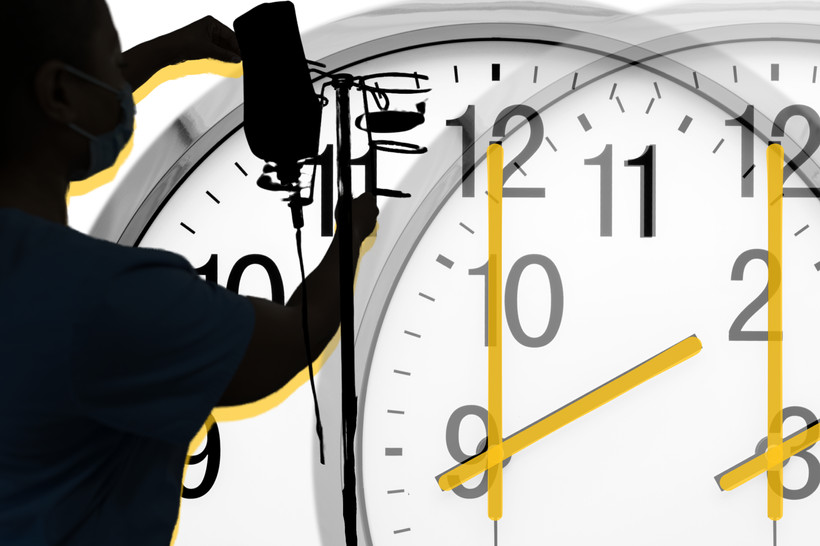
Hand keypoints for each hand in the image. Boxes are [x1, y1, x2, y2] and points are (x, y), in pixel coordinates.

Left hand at [121, 16, 241, 91]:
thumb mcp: (208, 49)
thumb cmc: (183, 43)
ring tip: (235, 62)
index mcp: (211, 22)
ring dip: (227, 54)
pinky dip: (221, 56)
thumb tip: (237, 59)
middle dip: (233, 50)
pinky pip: (216, 50)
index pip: (230, 35)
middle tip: (241, 60)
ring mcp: (205, 36)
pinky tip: (227, 61)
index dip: (237, 46)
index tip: (243, 56)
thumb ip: (225, 55)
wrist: (168, 50)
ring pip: (222, 46)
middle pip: (227, 40)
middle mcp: (209, 28)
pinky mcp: (202, 45)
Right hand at [337, 192, 378, 243]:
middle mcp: (374, 207)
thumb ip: (348, 198)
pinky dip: (364, 222)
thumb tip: (350, 197)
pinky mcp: (373, 225)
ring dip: (363, 214)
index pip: (366, 195)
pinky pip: (368, 221)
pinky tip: (356, 224)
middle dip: (363, 206)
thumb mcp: (343, 203)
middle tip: (353, 210)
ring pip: (369, 213)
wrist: (351, 233)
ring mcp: (374, 217)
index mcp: (368, 198)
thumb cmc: (348, 218)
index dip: (359, 198)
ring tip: (353, 218)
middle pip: (369, 204)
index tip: (355, 202)